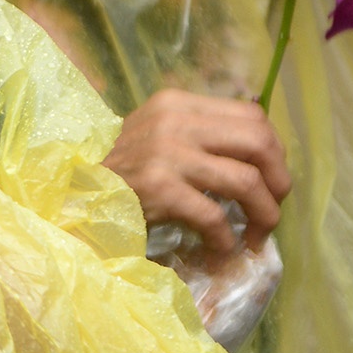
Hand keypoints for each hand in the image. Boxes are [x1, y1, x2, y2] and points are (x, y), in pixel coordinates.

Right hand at [103, 90, 290, 253]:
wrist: (74, 193)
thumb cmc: (122, 170)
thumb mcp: (159, 134)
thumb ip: (200, 134)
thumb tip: (259, 157)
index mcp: (179, 103)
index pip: (251, 114)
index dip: (274, 149)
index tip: (271, 177)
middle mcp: (176, 121)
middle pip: (258, 142)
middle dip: (279, 180)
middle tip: (274, 208)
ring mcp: (167, 154)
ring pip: (246, 181)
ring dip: (263, 215)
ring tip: (257, 237)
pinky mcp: (159, 189)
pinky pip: (214, 217)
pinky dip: (226, 239)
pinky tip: (221, 249)